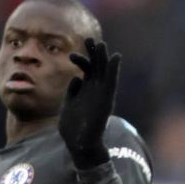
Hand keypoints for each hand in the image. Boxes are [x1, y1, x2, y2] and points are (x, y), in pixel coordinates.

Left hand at [58, 38, 119, 169]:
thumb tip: (75, 78)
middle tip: (90, 38)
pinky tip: (115, 56)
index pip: (86, 70)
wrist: (79, 144)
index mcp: (85, 91)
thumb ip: (72, 91)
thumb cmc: (72, 128)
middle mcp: (95, 91)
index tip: (71, 54)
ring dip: (103, 57)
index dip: (81, 60)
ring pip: (104, 71)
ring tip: (101, 43)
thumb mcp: (68, 105)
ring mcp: (101, 94)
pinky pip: (111, 82)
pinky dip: (114, 69)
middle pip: (96, 67)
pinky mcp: (106, 100)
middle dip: (93, 53)